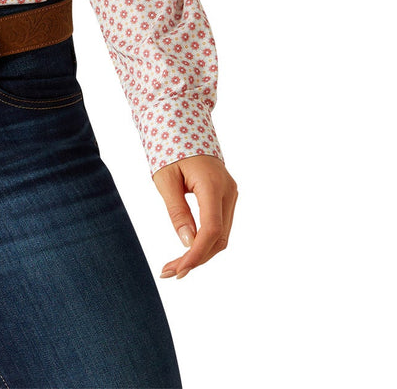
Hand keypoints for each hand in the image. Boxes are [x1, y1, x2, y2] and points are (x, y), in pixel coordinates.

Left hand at [151, 154, 237, 279]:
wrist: (182, 123)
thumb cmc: (170, 147)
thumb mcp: (165, 178)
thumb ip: (177, 211)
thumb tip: (187, 243)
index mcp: (212, 184)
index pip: (211, 229)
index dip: (196, 254)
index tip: (178, 271)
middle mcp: (228, 191)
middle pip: (218, 237)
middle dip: (196, 258)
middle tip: (169, 272)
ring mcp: (230, 194)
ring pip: (221, 234)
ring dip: (201, 252)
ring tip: (175, 266)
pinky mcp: (226, 196)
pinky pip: (220, 225)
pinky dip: (205, 240)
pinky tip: (188, 250)